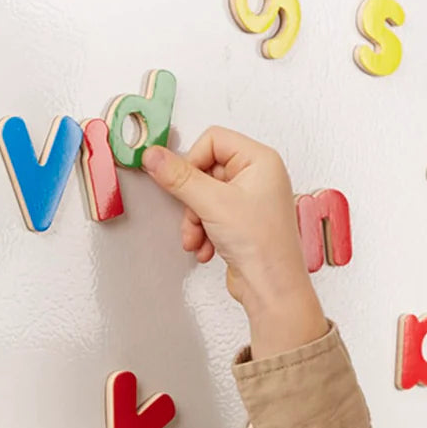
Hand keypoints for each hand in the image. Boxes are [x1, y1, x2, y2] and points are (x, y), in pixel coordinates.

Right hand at [140, 127, 308, 313]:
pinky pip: (210, 215)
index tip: (183, 182)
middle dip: (192, 199)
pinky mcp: (242, 221)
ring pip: (204, 195)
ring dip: (195, 219)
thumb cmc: (262, 246)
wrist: (272, 288)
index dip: (192, 161)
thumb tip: (154, 155)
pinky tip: (206, 248)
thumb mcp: (212, 204)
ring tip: (198, 238)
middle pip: (205, 169)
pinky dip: (203, 231)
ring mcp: (251, 200)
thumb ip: (179, 177)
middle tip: (195, 216)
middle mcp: (259, 176)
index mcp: (261, 160)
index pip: (213, 139)